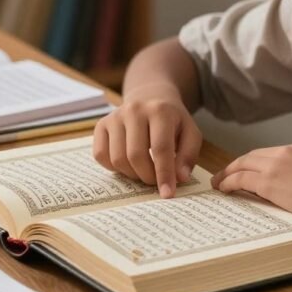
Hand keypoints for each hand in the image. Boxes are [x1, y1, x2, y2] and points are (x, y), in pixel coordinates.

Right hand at [92, 83, 202, 198]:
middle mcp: (134, 110)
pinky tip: (128, 163)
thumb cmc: (172, 120)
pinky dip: (113, 167)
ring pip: (117, 159)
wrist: (150, 97)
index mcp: (160, 110)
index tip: (168, 194)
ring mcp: (115, 116)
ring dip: (132, 174)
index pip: (161, 148)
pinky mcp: (101, 124)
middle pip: (136, 156)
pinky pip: (100, 155)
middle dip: (147, 176)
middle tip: (156, 181)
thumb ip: (188, 155)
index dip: (164, 174)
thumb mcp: (190, 133)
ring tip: (144, 171)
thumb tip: (180, 178)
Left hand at [211, 143, 291, 223]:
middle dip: (236, 164)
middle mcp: (285, 153)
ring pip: (242, 165)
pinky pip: (239, 179)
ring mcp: (275, 165)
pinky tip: (223, 188)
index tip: (246, 169)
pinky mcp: (267, 181)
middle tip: (224, 173)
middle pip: (252, 156)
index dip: (254, 162)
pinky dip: (228, 182)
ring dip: (227, 173)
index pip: (269, 154)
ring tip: (218, 182)